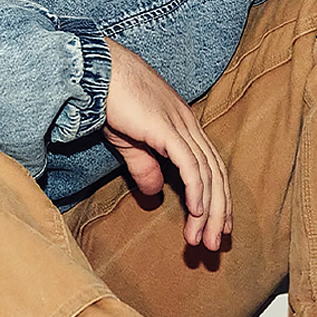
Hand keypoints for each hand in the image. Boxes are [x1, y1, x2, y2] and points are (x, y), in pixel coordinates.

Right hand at [101, 39, 231, 251]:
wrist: (98, 72)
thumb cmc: (112, 101)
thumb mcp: (130, 142)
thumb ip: (145, 166)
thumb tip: (155, 194)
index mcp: (184, 127)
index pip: (210, 167)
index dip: (217, 198)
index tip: (215, 226)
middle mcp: (189, 126)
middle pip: (215, 174)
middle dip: (218, 212)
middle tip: (214, 244)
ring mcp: (181, 126)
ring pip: (207, 174)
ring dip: (208, 210)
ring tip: (202, 239)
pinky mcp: (167, 128)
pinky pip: (190, 164)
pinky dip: (197, 189)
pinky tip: (197, 211)